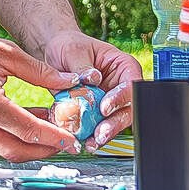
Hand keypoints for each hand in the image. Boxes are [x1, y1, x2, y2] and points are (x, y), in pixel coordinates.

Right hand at [0, 21, 82, 161]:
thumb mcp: (7, 52)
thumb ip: (40, 71)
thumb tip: (71, 82)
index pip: (29, 129)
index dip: (54, 137)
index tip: (73, 140)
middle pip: (17, 151)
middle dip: (45, 150)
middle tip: (66, 141)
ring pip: (5, 149)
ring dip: (30, 144)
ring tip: (52, 129)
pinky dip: (15, 135)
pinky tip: (32, 120)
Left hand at [40, 31, 141, 149]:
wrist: (57, 55)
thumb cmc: (69, 46)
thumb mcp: (72, 51)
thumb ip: (82, 65)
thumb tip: (93, 78)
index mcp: (123, 66)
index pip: (131, 83)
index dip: (121, 97)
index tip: (104, 107)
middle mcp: (121, 86)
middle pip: (128, 108)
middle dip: (115, 123)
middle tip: (100, 133)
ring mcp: (111, 101)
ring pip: (116, 122)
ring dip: (105, 134)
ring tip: (91, 142)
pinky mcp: (98, 114)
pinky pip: (99, 127)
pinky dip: (92, 135)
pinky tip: (83, 141)